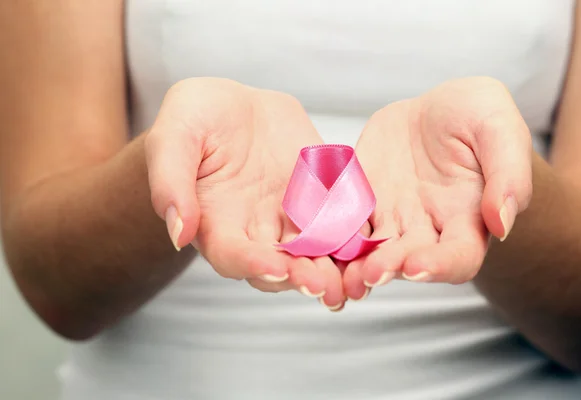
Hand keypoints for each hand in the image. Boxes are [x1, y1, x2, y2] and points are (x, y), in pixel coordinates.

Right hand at [145, 78, 345, 309]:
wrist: (234, 106)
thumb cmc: (194, 118)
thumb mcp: (174, 136)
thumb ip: (171, 182)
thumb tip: (177, 232)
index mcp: (215, 223)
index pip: (232, 255)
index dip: (252, 264)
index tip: (276, 268)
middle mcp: (254, 230)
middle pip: (279, 265)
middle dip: (301, 277)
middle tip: (324, 286)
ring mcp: (289, 218)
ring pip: (314, 252)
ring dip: (334, 268)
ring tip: (355, 279)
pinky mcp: (318, 200)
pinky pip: (339, 221)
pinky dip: (356, 235)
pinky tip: (374, 244)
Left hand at [343, 77, 532, 299]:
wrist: (435, 110)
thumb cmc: (476, 116)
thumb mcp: (499, 128)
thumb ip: (508, 174)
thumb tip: (503, 222)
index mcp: (468, 217)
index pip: (459, 256)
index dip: (440, 267)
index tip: (417, 267)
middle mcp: (428, 227)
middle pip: (409, 260)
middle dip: (389, 268)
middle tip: (370, 273)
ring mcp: (392, 218)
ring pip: (372, 250)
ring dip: (355, 265)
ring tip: (339, 274)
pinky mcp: (362, 203)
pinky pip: (343, 223)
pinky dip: (330, 235)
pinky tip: (313, 242)